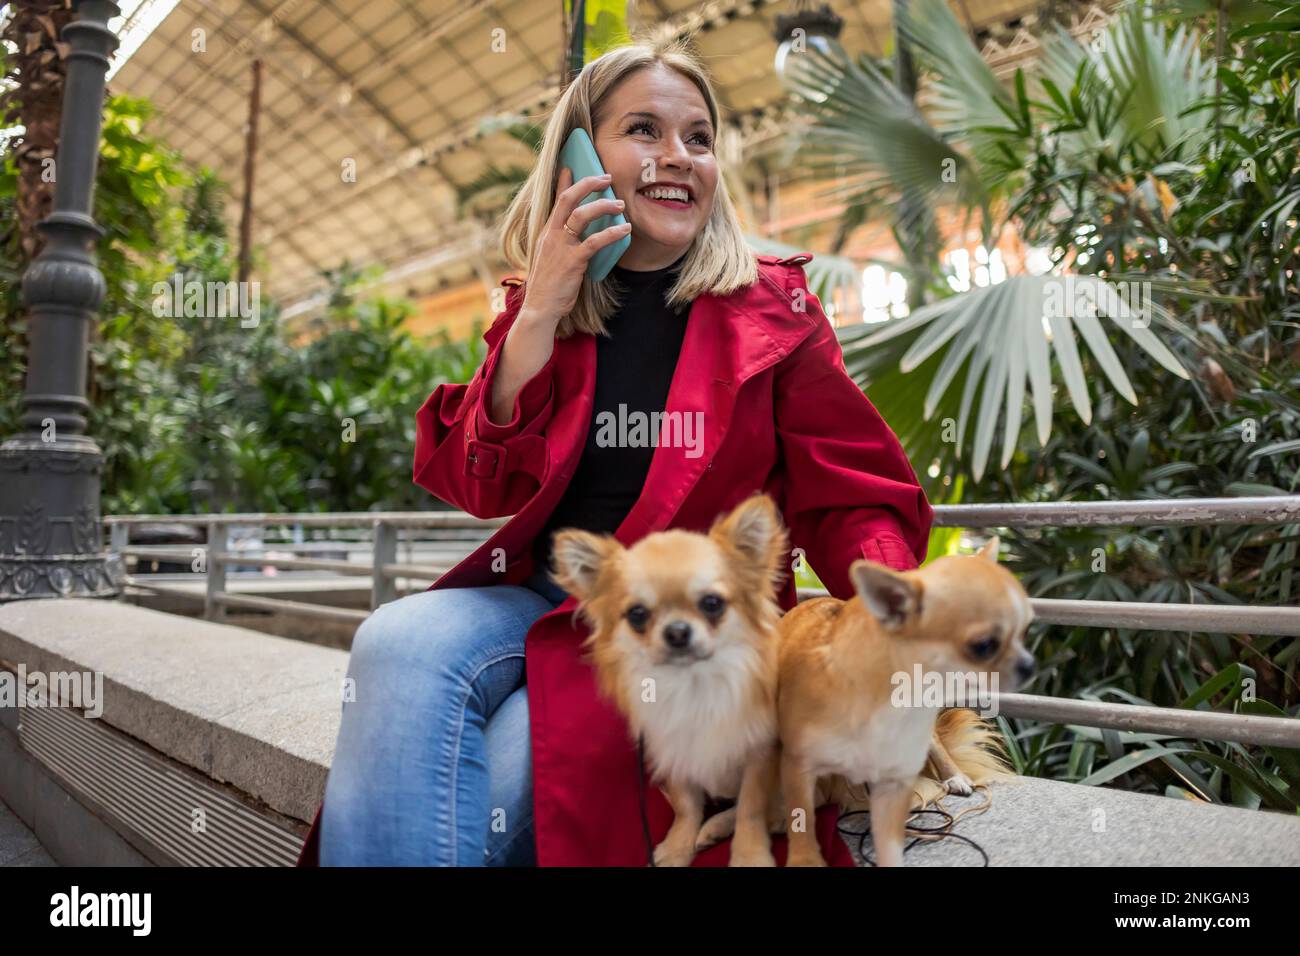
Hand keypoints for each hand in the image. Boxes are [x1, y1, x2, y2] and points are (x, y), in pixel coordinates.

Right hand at [520, 166, 630, 323]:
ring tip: (620, 204)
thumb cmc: (549, 286)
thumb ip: (561, 244)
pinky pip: (594, 241)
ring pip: (581, 215)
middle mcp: (551, 235)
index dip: (563, 182)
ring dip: (603, 206)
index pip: (555, 201)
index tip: (571, 167)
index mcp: (546, 233)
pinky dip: (611, 233)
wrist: (540, 308)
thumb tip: (580, 236)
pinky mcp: (573, 261)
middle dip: (588, 184)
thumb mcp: (550, 259)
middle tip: (606, 178)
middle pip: (567, 199)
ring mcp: (561, 247)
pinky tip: (624, 230)